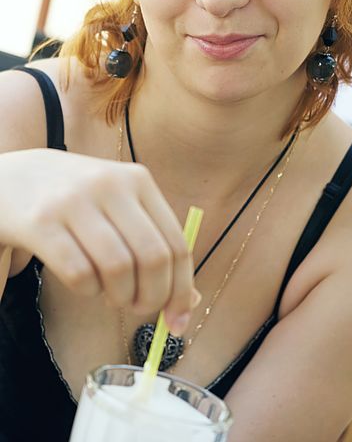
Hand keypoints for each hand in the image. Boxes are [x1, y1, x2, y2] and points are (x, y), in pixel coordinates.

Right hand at [0, 148, 197, 333]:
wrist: (12, 177)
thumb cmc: (77, 200)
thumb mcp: (119, 206)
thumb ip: (155, 244)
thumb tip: (189, 302)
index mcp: (138, 179)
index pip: (176, 243)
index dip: (182, 289)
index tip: (178, 319)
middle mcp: (110, 185)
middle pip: (153, 257)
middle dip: (152, 297)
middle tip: (139, 307)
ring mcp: (74, 201)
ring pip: (119, 269)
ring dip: (120, 296)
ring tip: (111, 294)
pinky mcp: (41, 221)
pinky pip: (79, 274)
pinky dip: (88, 291)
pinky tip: (85, 283)